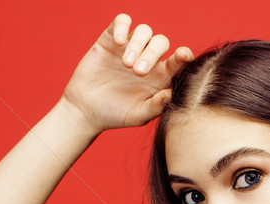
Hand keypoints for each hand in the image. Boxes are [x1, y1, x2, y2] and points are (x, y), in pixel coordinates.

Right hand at [61, 14, 192, 134]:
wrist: (87, 110)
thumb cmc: (116, 115)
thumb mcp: (139, 115)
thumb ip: (156, 106)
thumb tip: (171, 93)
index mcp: (160, 77)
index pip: (177, 61)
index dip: (183, 55)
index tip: (183, 56)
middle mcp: (147, 59)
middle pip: (160, 43)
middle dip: (152, 54)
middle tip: (138, 72)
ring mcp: (129, 48)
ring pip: (144, 31)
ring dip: (138, 45)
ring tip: (126, 64)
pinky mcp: (111, 39)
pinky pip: (122, 21)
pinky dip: (124, 27)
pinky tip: (119, 42)